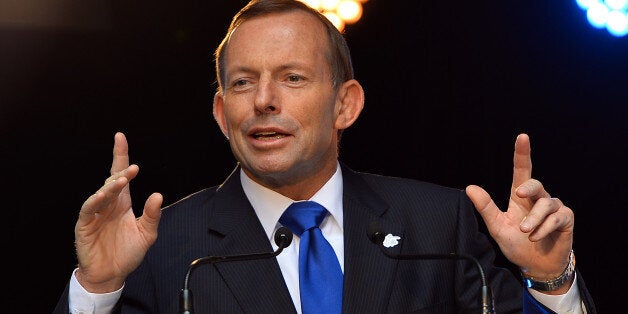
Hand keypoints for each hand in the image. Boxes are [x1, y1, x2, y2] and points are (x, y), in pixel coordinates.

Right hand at [74, 132, 162, 292]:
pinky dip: (96, 200)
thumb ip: (152, 215)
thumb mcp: (147, 234)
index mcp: (122, 202)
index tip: (120, 137)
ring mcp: (96, 213)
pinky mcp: (85, 224)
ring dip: (111, 185)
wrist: (112, 274)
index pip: (120, 174)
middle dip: (121, 171)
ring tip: (122, 179)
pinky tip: (103, 195)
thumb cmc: (127, 253)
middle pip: (112, 180)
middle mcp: (108, 204)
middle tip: (133, 168)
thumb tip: (158, 195)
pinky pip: (89, 208)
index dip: (120, 155)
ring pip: (102, 192)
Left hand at [466, 133, 573, 293]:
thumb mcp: (497, 227)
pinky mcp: (566, 219)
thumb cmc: (516, 244)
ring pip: (545, 203)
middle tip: (518, 195)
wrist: (536, 265)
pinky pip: (557, 217)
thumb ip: (486, 207)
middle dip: (528, 187)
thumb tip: (470, 187)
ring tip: (526, 232)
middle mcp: (538, 199)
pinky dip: (544, 228)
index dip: (522, 154)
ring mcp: (554, 208)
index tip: (522, 137)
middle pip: (535, 184)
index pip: (522, 171)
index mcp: (520, 197)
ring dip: (533, 219)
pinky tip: (536, 237)